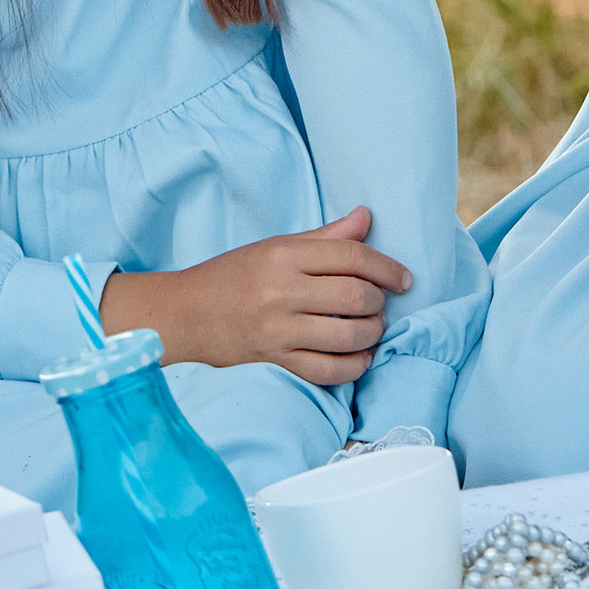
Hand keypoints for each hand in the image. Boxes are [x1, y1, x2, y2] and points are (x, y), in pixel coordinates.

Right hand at [101, 208, 413, 386]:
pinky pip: (327, 370)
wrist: (184, 314)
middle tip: (380, 303)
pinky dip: (353, 367)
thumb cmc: (232, 275)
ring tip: (372, 328)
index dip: (387, 267)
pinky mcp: (275, 361)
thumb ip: (325, 237)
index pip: (351, 257)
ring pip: (347, 335)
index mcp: (283, 255)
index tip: (403, 278)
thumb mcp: (275, 246)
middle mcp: (282, 291)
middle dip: (378, 301)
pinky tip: (360, 357)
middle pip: (354, 296)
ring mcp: (278, 330)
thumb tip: (367, 218)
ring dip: (372, 333)